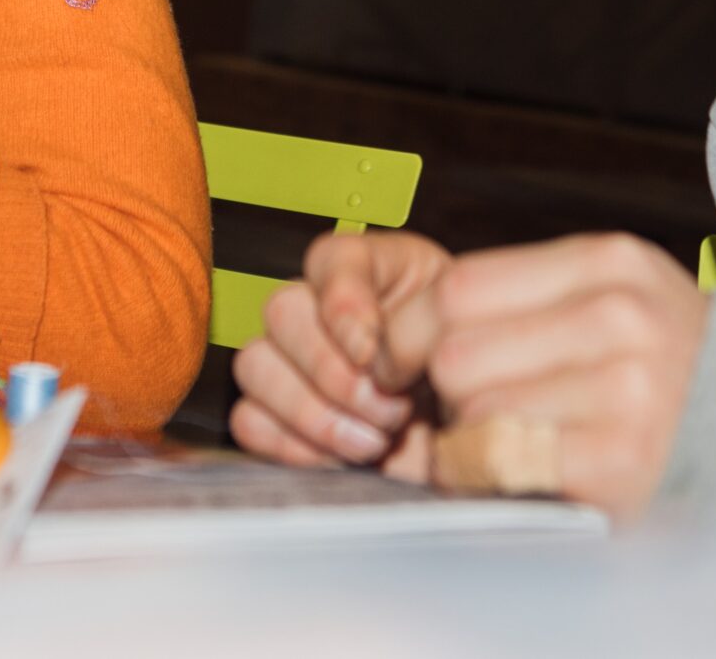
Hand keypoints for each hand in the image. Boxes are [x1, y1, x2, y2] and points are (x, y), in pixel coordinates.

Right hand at [230, 230, 452, 477]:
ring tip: (376, 437)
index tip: (374, 352)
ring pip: (255, 366)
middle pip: (282, 311)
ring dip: (317, 414)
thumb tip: (365, 353)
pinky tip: (343, 455)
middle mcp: (316, 305)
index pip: (330, 259)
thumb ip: (420, 326)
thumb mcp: (461, 334)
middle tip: (393, 409)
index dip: (345, 306)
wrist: (467, 433)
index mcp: (368, 269)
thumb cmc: (464, 373)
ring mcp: (287, 358)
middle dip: (339, 375)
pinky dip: (295, 446)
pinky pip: (248, 421)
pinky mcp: (273, 414)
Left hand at [419, 233, 708, 518]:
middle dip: (444, 395)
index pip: (457, 287)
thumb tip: (388, 344)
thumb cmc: (666, 372)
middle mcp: (619, 314)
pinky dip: (491, 479)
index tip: (404, 365)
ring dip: (468, 441)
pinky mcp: (624, 459)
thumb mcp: (608, 303)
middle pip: (455, 352)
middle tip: (473, 416)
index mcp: (608, 262)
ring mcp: (627, 387)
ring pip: (474, 411)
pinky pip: (504, 464)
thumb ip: (516, 306)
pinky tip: (524, 476)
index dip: (411, 332)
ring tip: (513, 444)